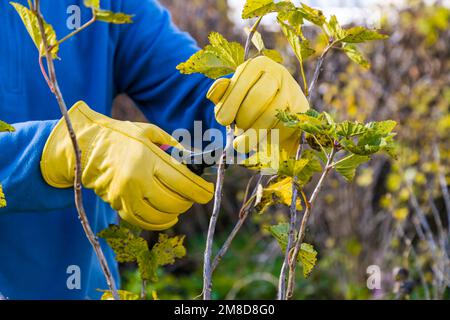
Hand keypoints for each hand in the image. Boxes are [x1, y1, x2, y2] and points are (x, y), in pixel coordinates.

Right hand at [40, 102, 213, 229]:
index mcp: (147, 157)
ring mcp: (125, 195)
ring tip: (180, 205)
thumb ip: (174, 146)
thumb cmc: (123, 136)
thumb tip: (196, 160)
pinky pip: (143, 222)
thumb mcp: (150, 132)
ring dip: (175, 213)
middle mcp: (136, 178)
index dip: (200, 191)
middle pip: (173, 201)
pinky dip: (159, 223)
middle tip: (193, 195)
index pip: (182, 182)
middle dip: (188, 201)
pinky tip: (167, 217)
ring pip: (160, 215)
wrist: (87, 147)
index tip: (208, 192)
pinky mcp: (118, 205)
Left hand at [207, 56, 309, 153]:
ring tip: (243, 142)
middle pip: (256, 99)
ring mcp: (292, 90)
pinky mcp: (301, 109)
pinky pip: (282, 127)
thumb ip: (221, 93)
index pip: (240, 85)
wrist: (278, 113)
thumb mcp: (232, 95)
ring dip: (253, 133)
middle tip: (237, 129)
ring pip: (270, 115)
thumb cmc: (248, 102)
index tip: (222, 122)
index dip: (229, 105)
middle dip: (243, 119)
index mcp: (257, 65)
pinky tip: (263, 139)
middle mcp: (277, 73)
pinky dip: (269, 137)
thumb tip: (213, 93)